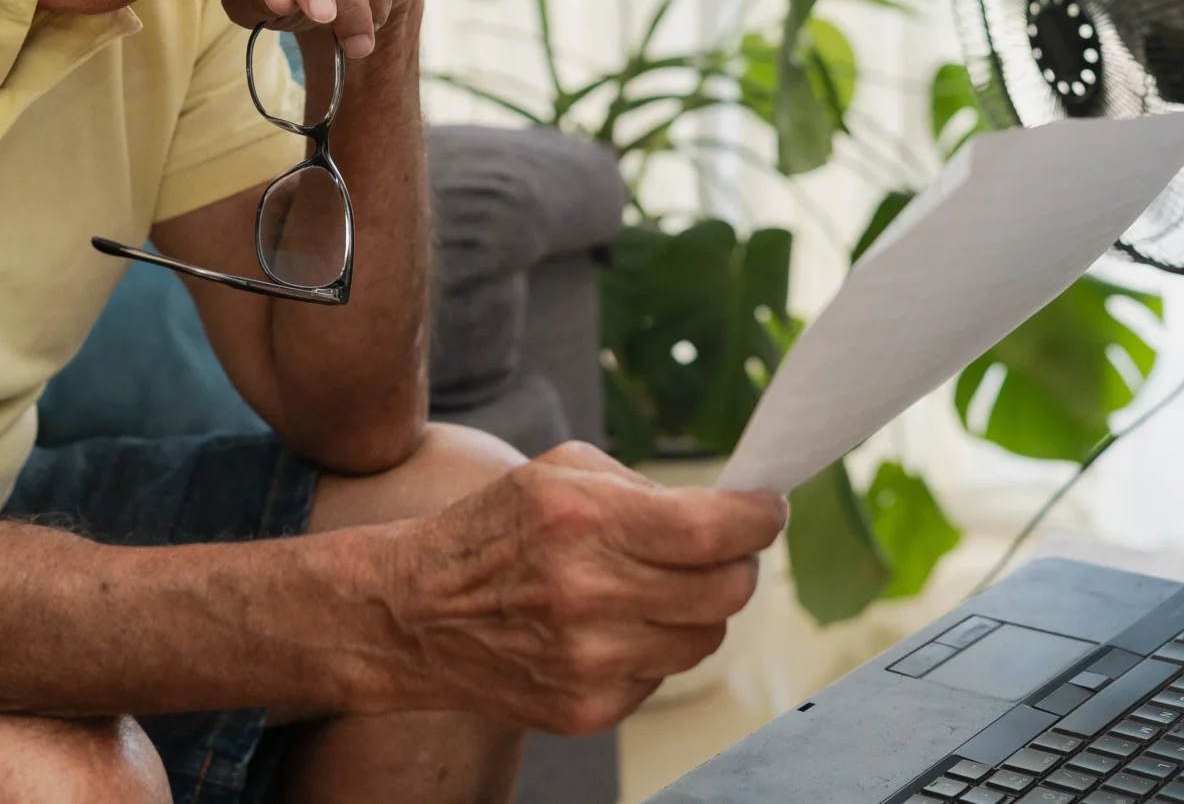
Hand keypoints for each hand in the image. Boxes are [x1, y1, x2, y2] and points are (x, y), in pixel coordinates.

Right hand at [364, 442, 788, 735]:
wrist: (414, 615)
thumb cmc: (491, 533)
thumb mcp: (557, 473)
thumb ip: (642, 488)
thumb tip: (724, 512)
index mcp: (583, 520)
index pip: (712, 533)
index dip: (759, 519)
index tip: (769, 508)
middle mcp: (590, 594)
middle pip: (725, 591)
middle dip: (738, 562)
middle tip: (725, 548)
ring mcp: (590, 660)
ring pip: (704, 638)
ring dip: (698, 608)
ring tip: (658, 586)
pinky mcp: (588, 709)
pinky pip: (663, 675)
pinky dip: (654, 646)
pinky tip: (614, 625)